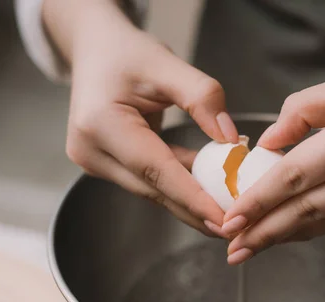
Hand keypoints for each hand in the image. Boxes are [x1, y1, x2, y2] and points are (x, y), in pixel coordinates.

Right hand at [43, 0, 237, 235]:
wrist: (94, 49)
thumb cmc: (126, 52)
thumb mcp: (167, 64)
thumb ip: (202, 97)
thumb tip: (230, 139)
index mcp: (100, 123)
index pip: (155, 170)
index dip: (192, 198)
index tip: (223, 220)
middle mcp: (91, 149)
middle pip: (153, 188)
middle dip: (194, 210)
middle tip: (232, 229)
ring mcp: (94, 160)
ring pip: (151, 188)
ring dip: (188, 201)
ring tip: (226, 215)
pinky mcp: (105, 163)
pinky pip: (148, 179)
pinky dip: (177, 184)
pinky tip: (207, 191)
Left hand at [223, 26, 324, 264]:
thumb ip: (305, 112)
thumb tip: (270, 143)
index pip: (295, 178)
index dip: (259, 204)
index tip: (230, 222)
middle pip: (310, 210)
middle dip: (267, 234)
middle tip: (234, 251)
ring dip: (293, 234)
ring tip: (259, 245)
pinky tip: (303, 227)